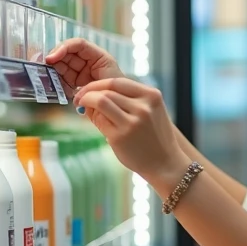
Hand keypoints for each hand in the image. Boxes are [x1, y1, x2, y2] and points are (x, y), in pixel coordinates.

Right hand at [45, 38, 124, 96]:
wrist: (121, 108)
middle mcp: (88, 61)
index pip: (78, 45)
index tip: (51, 58)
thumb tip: (72, 92)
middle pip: (67, 53)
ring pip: (62, 65)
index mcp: (98, 56)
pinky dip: (57, 82)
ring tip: (46, 76)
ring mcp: (81, 71)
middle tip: (43, 66)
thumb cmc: (119, 93)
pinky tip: (54, 85)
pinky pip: (63, 79)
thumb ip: (90, 86)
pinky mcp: (75, 83)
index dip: (63, 48)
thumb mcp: (107, 84)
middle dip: (54, 58)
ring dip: (53, 70)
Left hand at [74, 78, 189, 190]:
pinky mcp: (120, 137)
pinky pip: (100, 120)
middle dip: (88, 92)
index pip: (118, 81)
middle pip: (107, 90)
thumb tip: (94, 93)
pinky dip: (94, 118)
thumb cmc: (155, 137)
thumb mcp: (150, 112)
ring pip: (101, 101)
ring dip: (87, 102)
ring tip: (84, 107)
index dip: (98, 84)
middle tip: (80, 98)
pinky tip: (95, 120)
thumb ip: (128, 100)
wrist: (166, 164)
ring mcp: (132, 122)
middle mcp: (143, 107)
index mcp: (152, 96)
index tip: (88, 89)